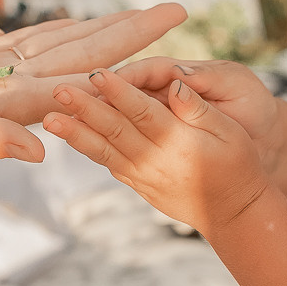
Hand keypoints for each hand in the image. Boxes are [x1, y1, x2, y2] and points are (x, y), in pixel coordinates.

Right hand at [0, 3, 188, 207]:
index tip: (174, 36)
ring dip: (100, 30)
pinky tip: (68, 26)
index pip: (90, 74)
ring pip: (60, 46)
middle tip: (177, 10)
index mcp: (15, 103)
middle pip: (87, 53)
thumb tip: (40, 150)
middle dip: (132, 32)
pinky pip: (21, 46)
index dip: (133, 54)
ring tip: (135, 14)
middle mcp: (14, 90)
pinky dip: (50, 33)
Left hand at [43, 68, 269, 237]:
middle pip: (115, 129)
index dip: (119, 93)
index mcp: (179, 141)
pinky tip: (70, 135)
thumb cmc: (237, 164)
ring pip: (104, 150)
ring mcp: (144, 175)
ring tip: (49, 119)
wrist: (234, 211)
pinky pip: (109, 163)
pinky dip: (88, 148)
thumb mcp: (231, 131)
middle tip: (58, 91)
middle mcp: (156, 159)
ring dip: (76, 133)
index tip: (97, 74)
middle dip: (85, 108)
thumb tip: (175, 83)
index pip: (143, 112)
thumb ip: (200, 108)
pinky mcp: (138, 184)